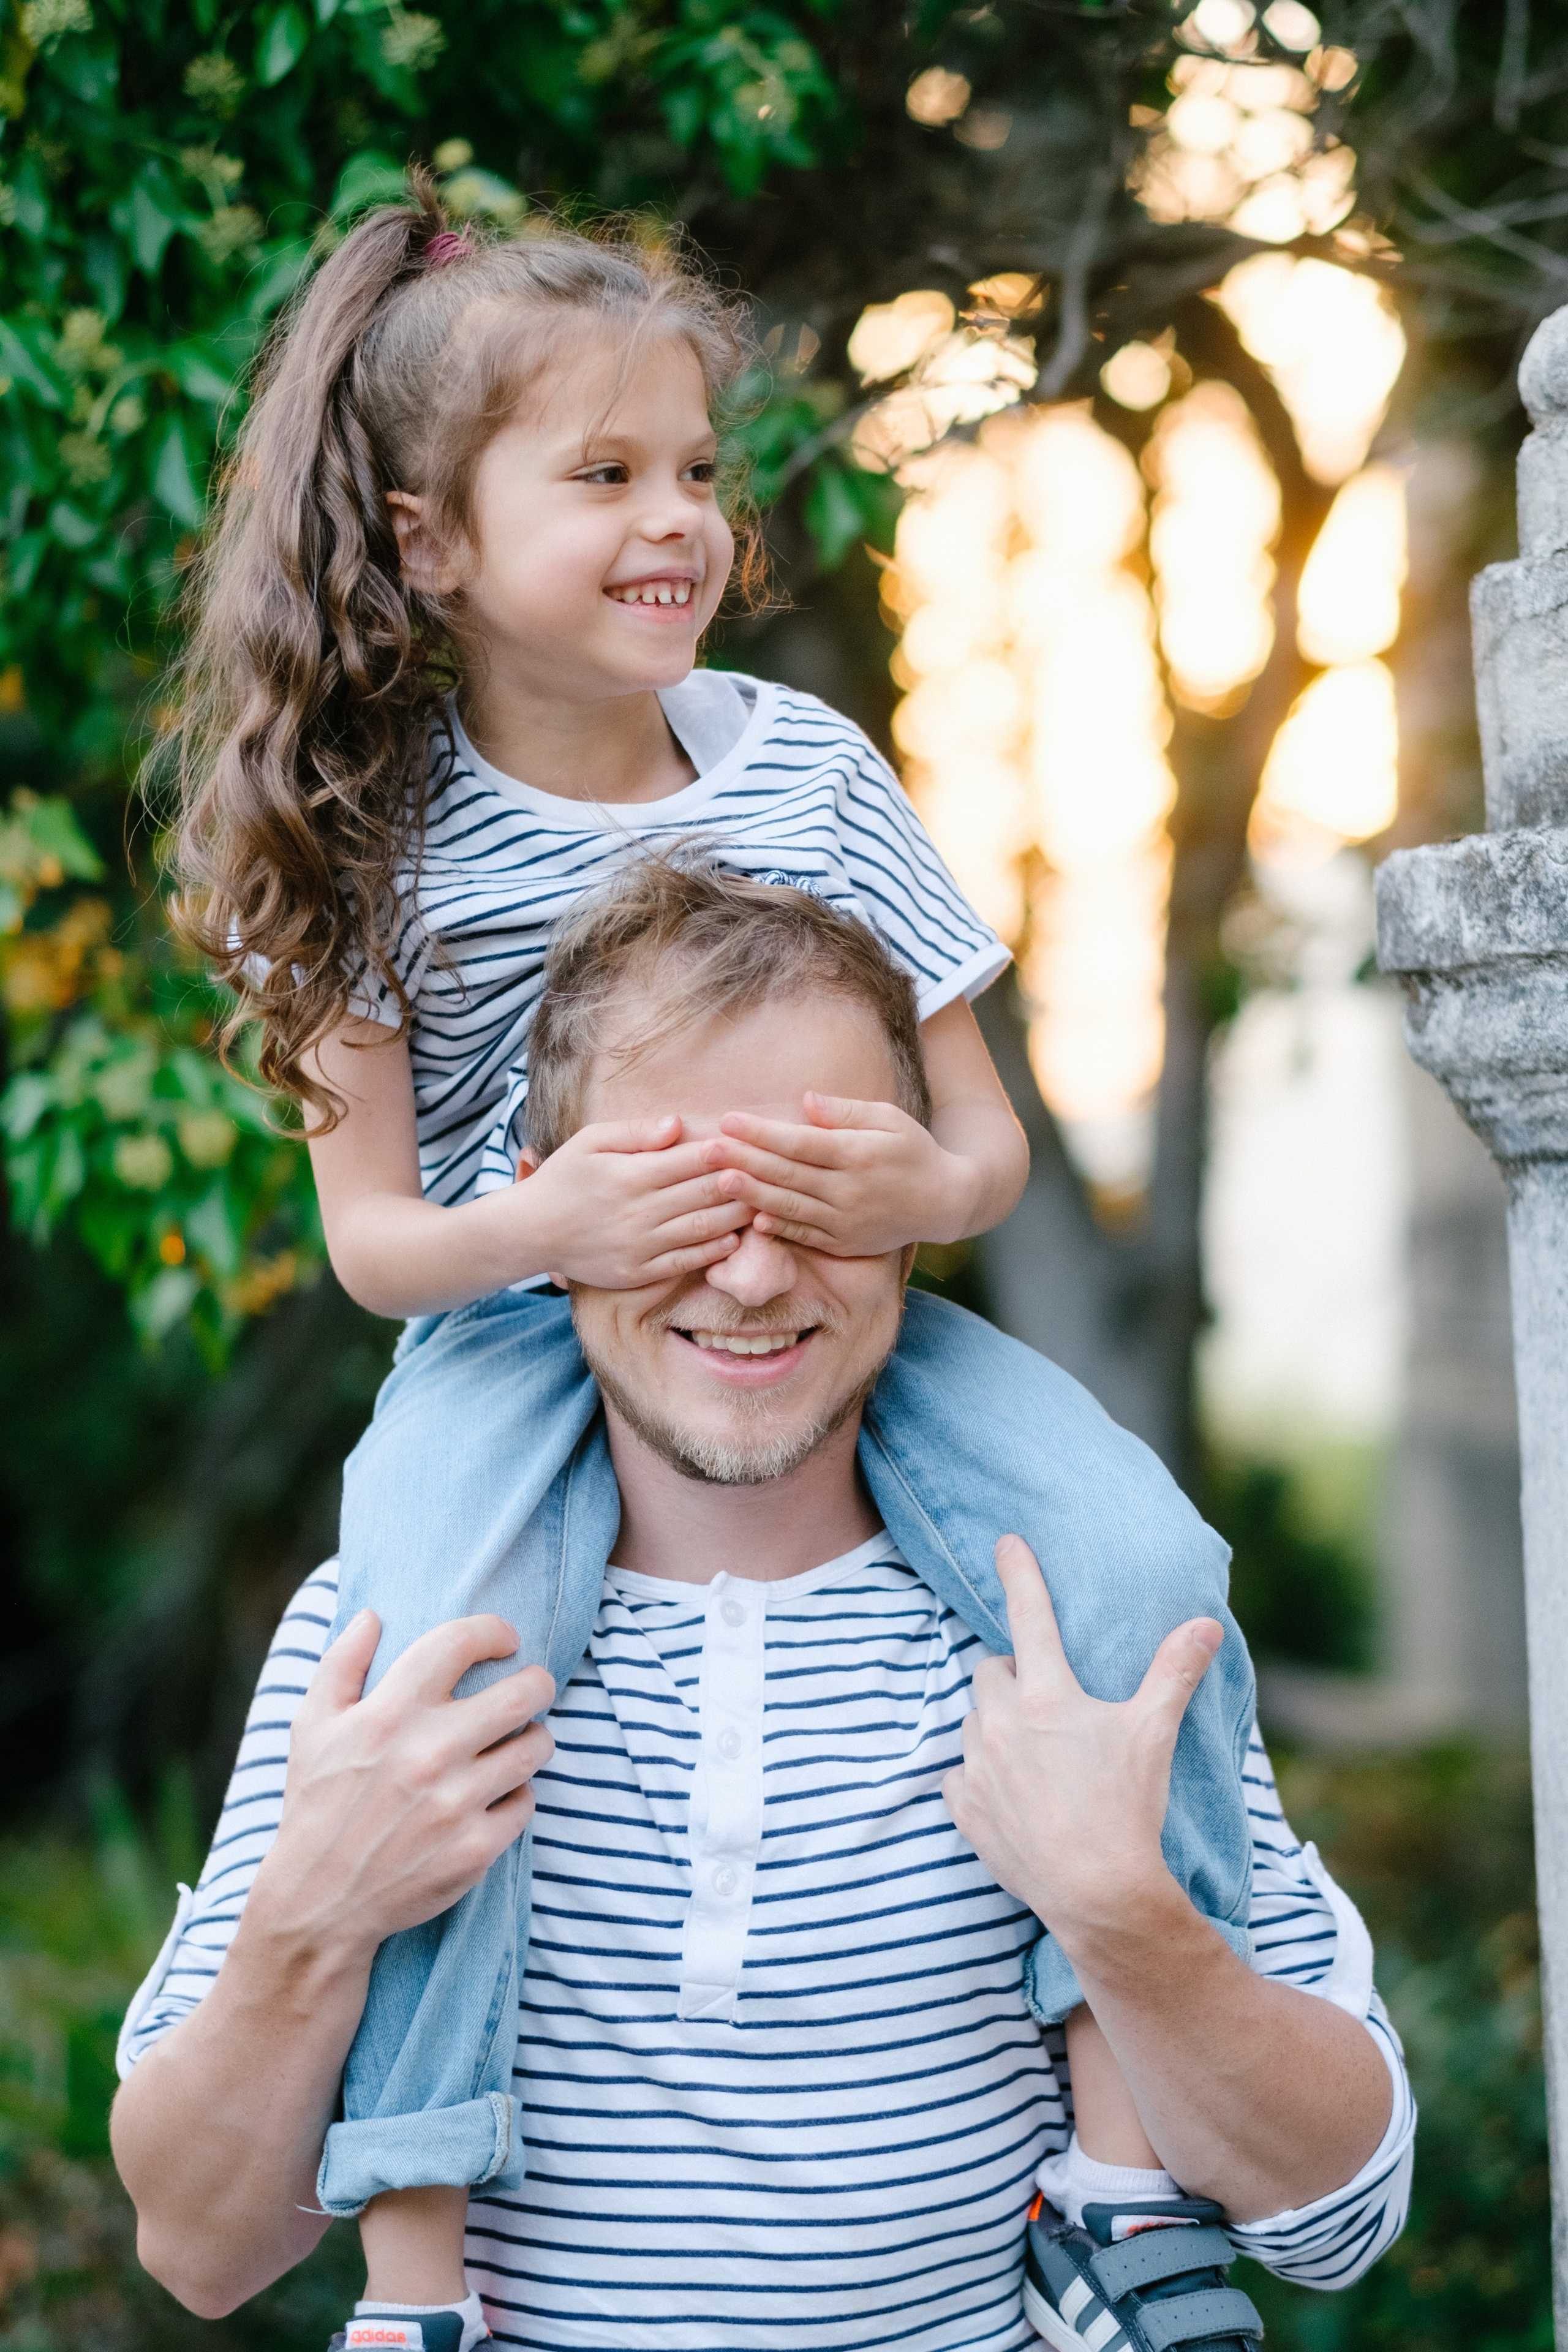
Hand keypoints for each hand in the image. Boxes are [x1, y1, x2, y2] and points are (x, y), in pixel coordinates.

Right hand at [250, 1611, 555, 1964]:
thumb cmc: (316, 1806)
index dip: (494, 1631)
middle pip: (523, 1693)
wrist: (318, 1904)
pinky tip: (498, 1796)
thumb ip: (341, 1663)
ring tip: (520, 1741)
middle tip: (532, 1689)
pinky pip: (526, 1803)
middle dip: (537, 1684)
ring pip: (535, 1748)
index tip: (505, 1640)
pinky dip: (517, 1796)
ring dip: (534, 1739)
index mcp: (389, 1712)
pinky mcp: (476, 1848)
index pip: (461, 1642)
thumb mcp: (312, 1727)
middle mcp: (428, 1752)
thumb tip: (371, 1615)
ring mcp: (456, 1803)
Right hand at [511, 1115, 753, 1286]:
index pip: (691, 1160)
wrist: (531, 1232)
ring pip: (702, 1228)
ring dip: (737, 1216)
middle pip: (704, 1193)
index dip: (724, 1151)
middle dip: (741, 1181)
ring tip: (761, 1203)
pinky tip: (733, 1238)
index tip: (748, 1143)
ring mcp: (639, 1245)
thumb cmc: (563, 1179)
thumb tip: (678, 1124)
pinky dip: (713, 1250)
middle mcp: (638, 1211)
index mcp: (629, 1174)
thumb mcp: (590, 1142)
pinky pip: (685, 1261)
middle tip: (769, 1172)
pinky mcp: (637, 1272)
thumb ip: (635, 1131)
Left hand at [710, 1093, 983, 1254]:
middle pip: (788, 1174)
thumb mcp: (889, 1119)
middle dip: (745, 1160)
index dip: (762, 1133)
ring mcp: (846, 1222)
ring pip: (791, 1207)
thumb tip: (804, 1100)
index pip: (800, 1143)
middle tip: (707, 1148)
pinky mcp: (845, 1244)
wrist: (945, 1202)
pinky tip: (752, 1218)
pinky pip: (805, 1236)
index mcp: (859, 1155)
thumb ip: (846, 1111)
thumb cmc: (913, 1151)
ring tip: (719, 1181)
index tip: (729, 1121)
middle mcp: (850, 1191)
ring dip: (752, 1194)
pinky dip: (778, 1227)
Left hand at [942, 1536, 1221, 1946]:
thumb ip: (1175, 1672)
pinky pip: (957, 1776)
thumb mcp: (1155, 1733)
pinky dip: (977, 1775)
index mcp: (1046, 1697)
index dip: (1020, 1573)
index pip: (1030, 1617)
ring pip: (972, 1721)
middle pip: (991, 1670)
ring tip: (1034, 1749)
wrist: (1100, 1894)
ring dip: (995, 1723)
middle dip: (1014, 1674)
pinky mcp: (966, 1812)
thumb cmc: (1129, 1808)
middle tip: (1048, 1698)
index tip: (1006, 1542)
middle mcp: (1001, 1725)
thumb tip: (1205, 1625)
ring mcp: (978, 1769)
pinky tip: (1009, 1790)